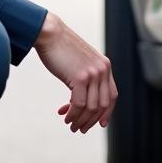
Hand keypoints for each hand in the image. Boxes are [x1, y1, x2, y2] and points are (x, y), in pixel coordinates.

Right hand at [34, 13, 116, 132]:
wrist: (50, 33)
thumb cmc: (60, 48)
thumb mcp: (80, 62)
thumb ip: (86, 77)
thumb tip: (82, 101)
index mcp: (105, 66)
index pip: (112, 95)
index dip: (107, 112)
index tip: (100, 124)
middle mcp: (103, 70)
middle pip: (103, 104)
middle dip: (92, 120)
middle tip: (80, 129)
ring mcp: (93, 73)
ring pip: (91, 107)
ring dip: (81, 120)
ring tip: (70, 125)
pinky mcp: (80, 77)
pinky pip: (79, 104)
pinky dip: (73, 114)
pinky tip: (66, 117)